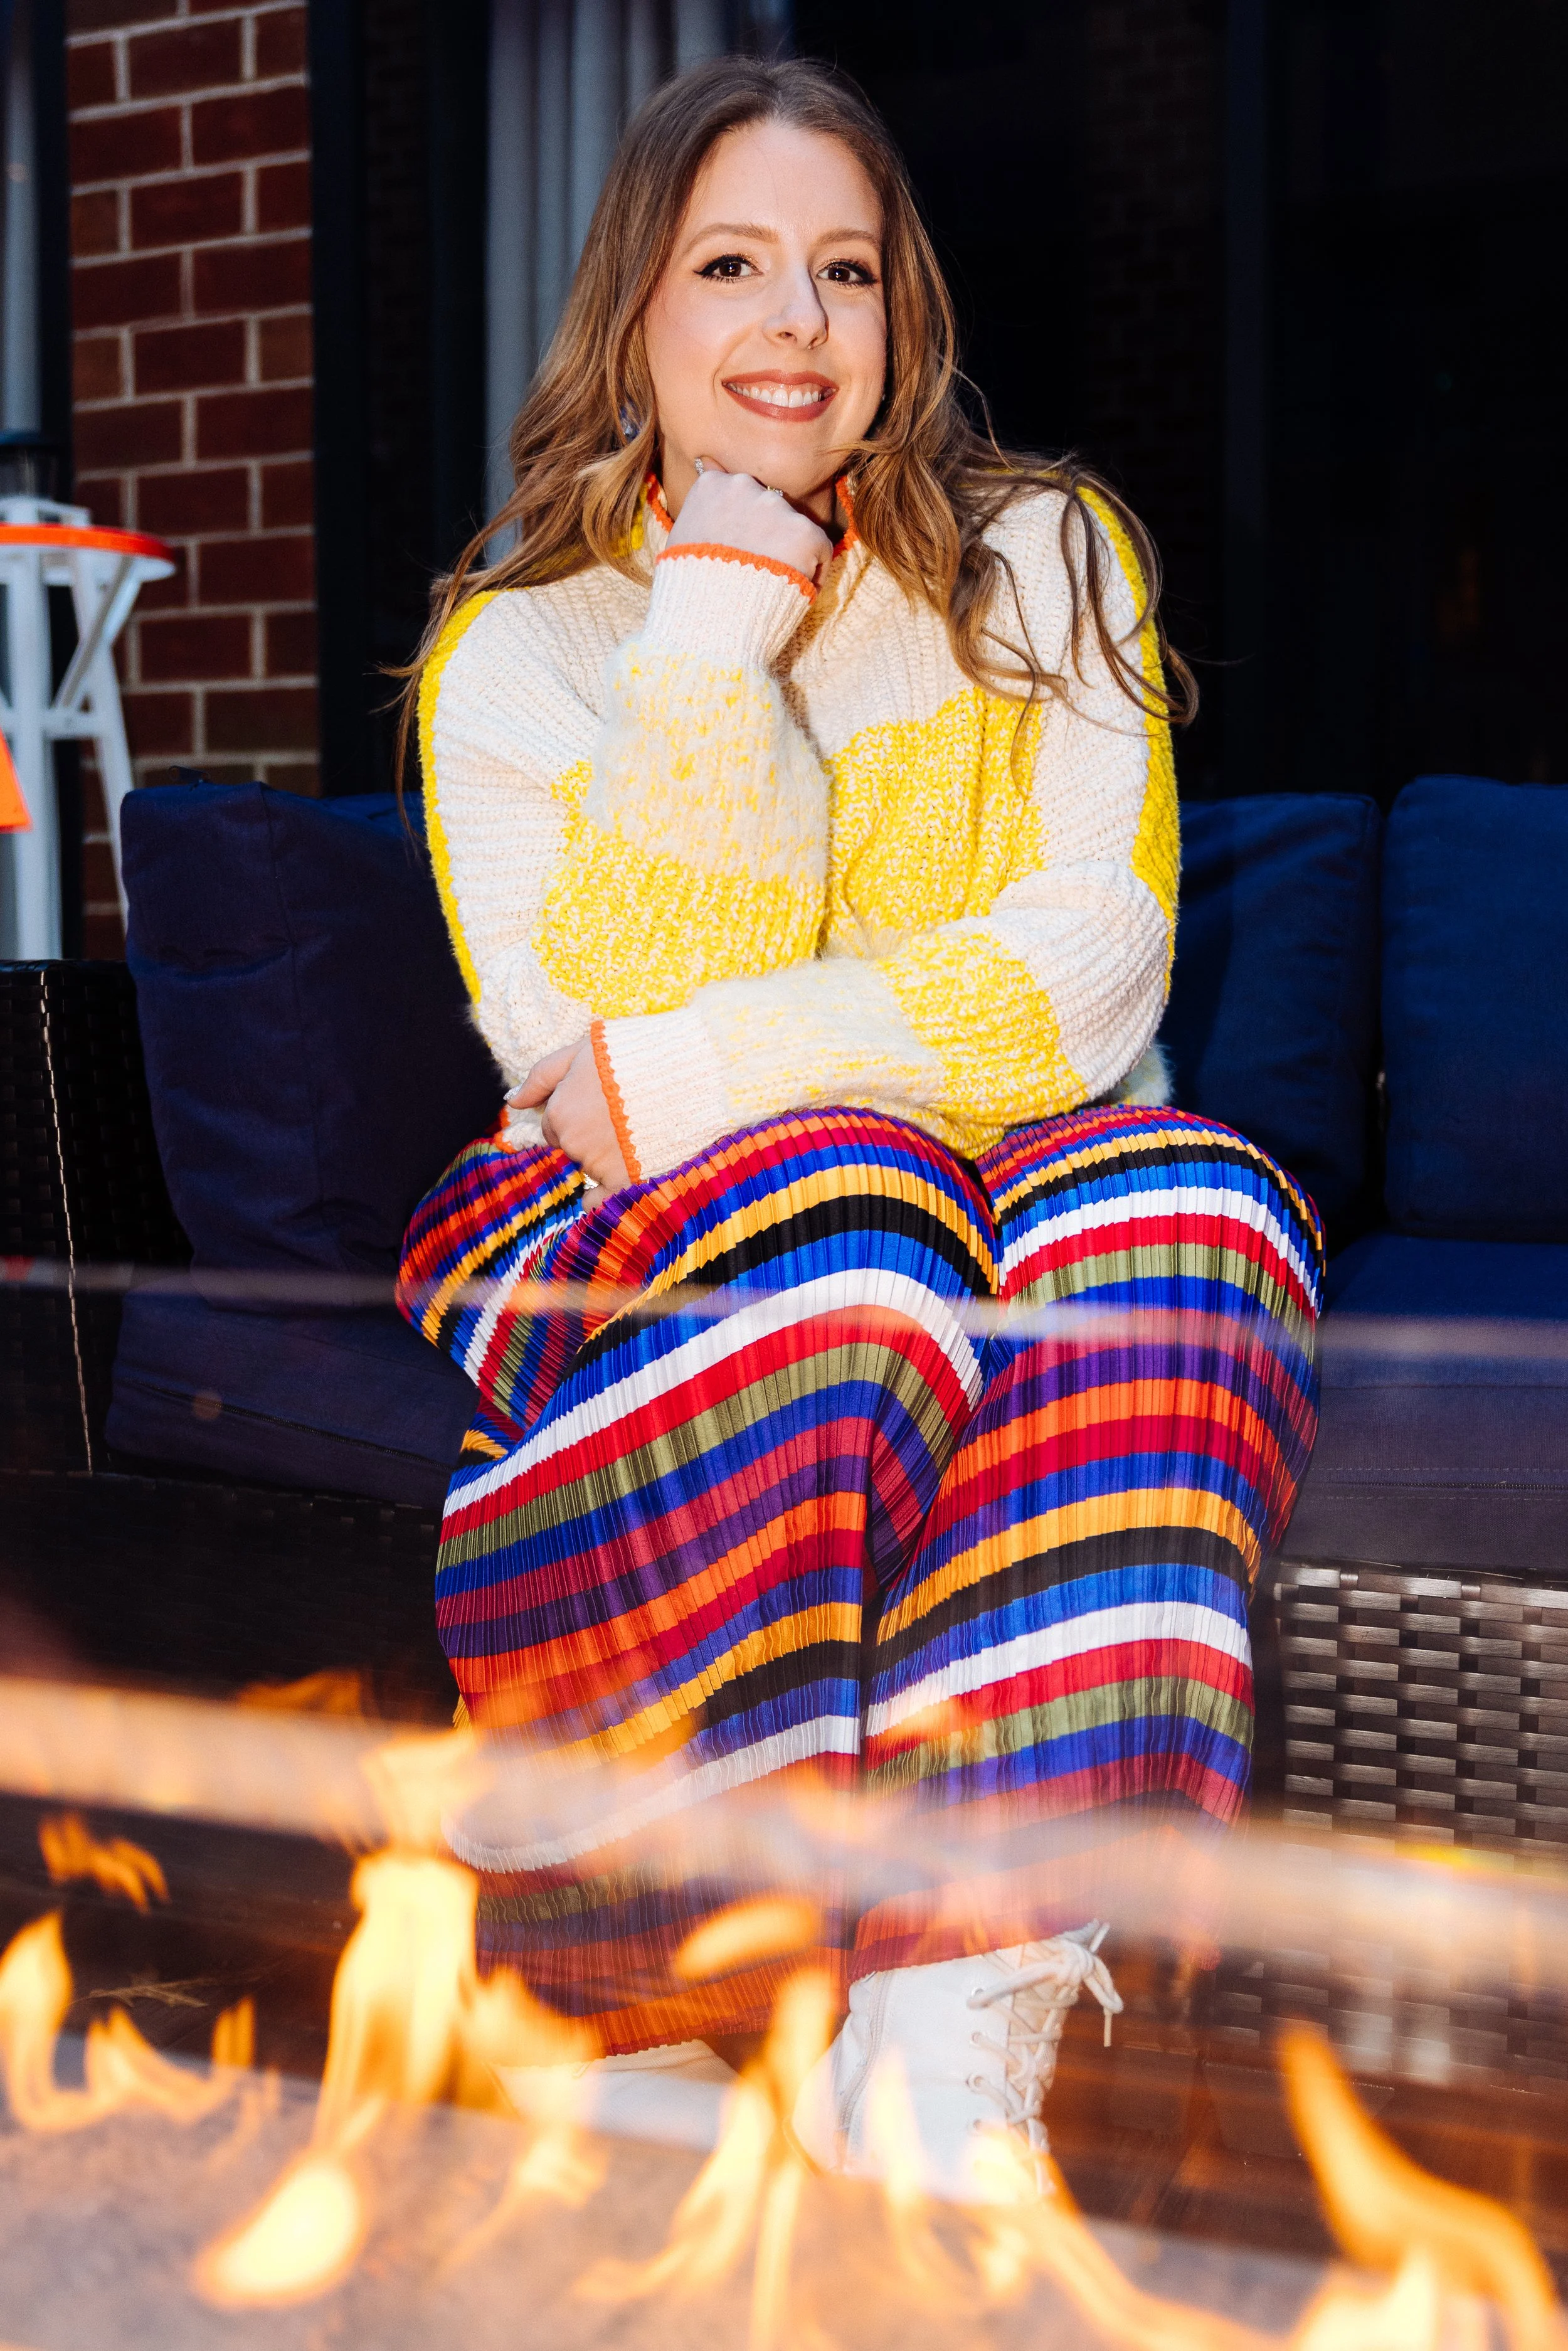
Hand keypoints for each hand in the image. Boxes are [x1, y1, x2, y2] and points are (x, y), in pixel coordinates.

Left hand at [509, 1037, 629, 1191]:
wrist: (683, 1073)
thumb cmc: (632, 1056)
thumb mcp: (581, 1051)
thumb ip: (541, 1076)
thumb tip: (512, 1101)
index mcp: (559, 1111)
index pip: (553, 1125)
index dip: (574, 1113)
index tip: (600, 1103)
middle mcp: (573, 1142)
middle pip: (570, 1146)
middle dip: (588, 1135)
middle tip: (619, 1116)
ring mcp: (598, 1164)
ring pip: (588, 1166)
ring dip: (604, 1156)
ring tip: (635, 1131)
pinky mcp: (624, 1181)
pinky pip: (599, 1201)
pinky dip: (601, 1197)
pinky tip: (612, 1183)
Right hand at [667, 462, 831, 582]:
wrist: (708, 619)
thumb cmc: (689, 588)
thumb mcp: (681, 540)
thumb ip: (700, 512)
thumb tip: (708, 484)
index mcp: (713, 485)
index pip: (739, 494)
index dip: (743, 526)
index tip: (739, 552)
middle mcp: (745, 485)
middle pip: (768, 508)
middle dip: (767, 536)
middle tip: (756, 572)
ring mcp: (776, 507)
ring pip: (793, 527)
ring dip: (788, 553)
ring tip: (771, 585)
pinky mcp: (804, 532)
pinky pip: (819, 549)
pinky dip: (813, 573)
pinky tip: (790, 592)